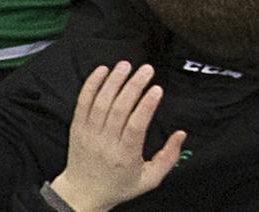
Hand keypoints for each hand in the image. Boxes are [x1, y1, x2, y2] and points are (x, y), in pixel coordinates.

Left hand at [50, 62, 185, 211]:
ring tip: (126, 65)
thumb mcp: (149, 180)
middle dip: (134, 85)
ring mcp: (89, 134)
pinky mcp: (77, 128)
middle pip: (119, 109)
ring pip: (101, 102)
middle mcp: (105, 143)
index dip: (146, 105)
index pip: (135, 126)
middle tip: (147, 69)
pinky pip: (82, 102)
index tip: (157, 89)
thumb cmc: (119, 186)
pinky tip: (103, 70)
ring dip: (114, 81)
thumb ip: (168, 158)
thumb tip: (181, 134)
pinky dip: (91, 84)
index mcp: (125, 156)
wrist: (83, 193)